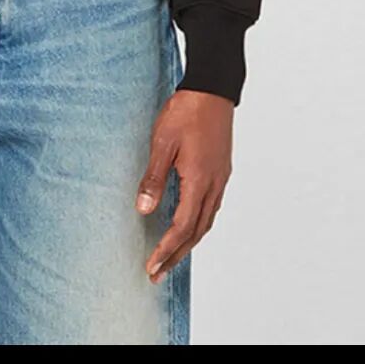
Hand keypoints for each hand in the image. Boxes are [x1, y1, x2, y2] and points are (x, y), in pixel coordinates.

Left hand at [136, 90, 232, 283]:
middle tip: (158, 274)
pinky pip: (211, 208)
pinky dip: (198, 225)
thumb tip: (143, 210)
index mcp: (199, 180)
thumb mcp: (162, 143)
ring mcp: (220, 179)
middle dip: (176, 255)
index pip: (181, 226)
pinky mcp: (221, 171)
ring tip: (171, 258)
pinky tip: (188, 226)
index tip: (151, 266)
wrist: (213, 89)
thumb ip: (154, 178)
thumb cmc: (186, 112)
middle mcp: (214, 185)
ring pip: (206, 222)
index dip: (166, 249)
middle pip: (196, 232)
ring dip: (188, 243)